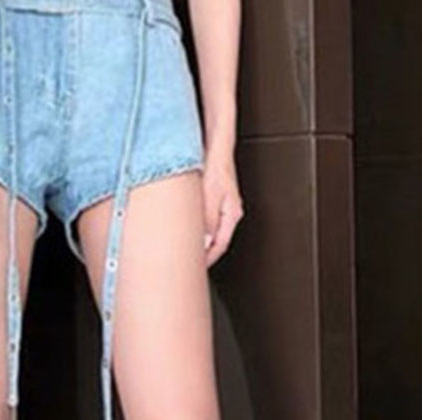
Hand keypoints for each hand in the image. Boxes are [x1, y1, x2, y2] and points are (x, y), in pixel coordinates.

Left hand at [201, 146, 243, 266]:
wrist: (217, 150)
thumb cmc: (216, 168)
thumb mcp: (210, 196)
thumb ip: (209, 221)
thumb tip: (206, 242)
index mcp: (232, 215)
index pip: (221, 245)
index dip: (209, 259)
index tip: (197, 267)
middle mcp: (230, 213)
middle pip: (218, 242)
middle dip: (205, 255)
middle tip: (192, 265)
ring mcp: (224, 208)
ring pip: (213, 233)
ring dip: (203, 244)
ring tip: (190, 252)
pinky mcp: (217, 202)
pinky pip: (209, 224)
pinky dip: (201, 232)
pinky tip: (191, 233)